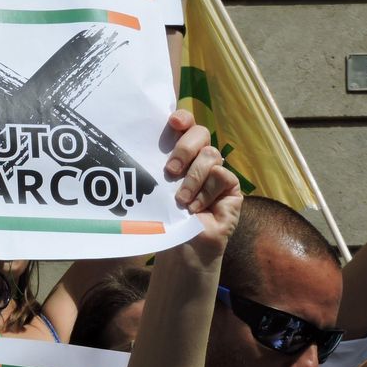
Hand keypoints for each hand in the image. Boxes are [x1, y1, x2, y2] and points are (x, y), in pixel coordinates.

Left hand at [164, 109, 241, 264]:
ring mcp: (216, 171)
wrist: (181, 249)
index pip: (185, 124)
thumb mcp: (154, 190)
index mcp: (179, 153)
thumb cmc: (164, 219)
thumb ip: (152, 169)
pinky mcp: (231, 187)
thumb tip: (134, 149)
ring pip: (210, 154)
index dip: (182, 117)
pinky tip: (195, 209)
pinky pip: (221, 176)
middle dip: (184, 148)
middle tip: (170, 171)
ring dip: (192, 179)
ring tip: (181, 200)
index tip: (172, 122)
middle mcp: (199, 158)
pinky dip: (205, 193)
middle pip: (200, 132)